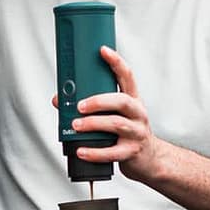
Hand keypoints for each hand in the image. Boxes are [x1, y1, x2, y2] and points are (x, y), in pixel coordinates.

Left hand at [71, 46, 164, 181]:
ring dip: (94, 124)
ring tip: (76, 125)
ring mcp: (136, 133)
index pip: (127, 76)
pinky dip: (95, 152)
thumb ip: (92, 106)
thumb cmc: (127, 132)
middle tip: (79, 105)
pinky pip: (113, 152)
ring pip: (117, 124)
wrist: (150, 158)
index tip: (102, 50)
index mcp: (133, 99)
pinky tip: (81, 150)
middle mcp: (137, 113)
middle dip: (99, 101)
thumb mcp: (115, 115)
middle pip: (122, 101)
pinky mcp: (131, 152)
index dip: (116, 62)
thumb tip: (60, 100)